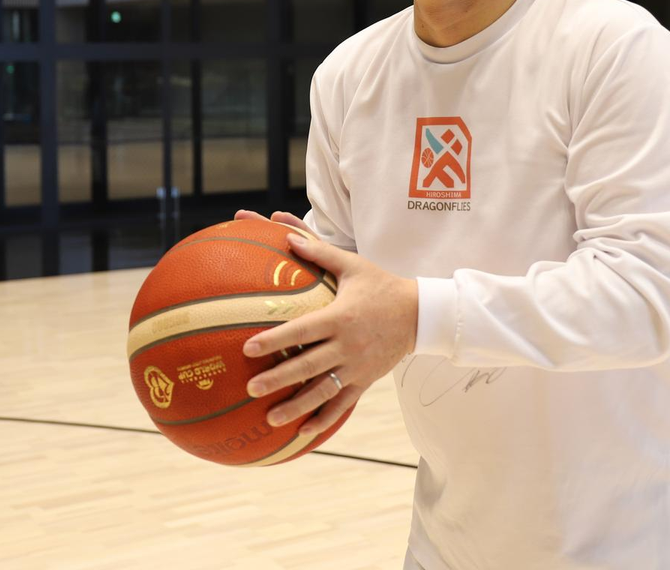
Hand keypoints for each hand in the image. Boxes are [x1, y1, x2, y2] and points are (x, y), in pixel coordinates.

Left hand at [233, 209, 417, 436]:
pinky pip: (343, 403)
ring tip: (270, 419)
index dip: (276, 339)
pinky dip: (323, 418)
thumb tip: (287, 236)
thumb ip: (320, 252)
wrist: (419, 314)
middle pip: (308, 365)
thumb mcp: (353, 266)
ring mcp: (357, 367)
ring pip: (323, 391)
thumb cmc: (381, 285)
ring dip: (297, 407)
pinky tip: (303, 432)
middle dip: (278, 378)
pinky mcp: (365, 380)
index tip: (249, 347)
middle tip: (251, 388)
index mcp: (341, 317)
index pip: (302, 330)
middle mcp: (347, 345)